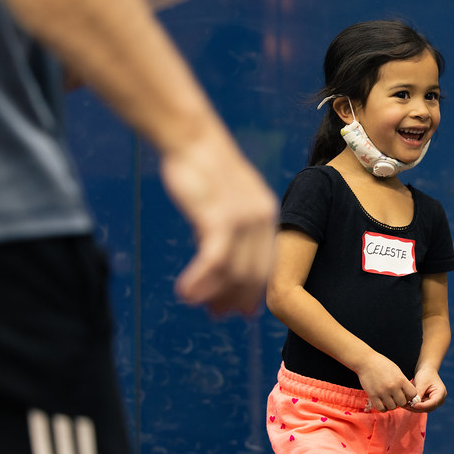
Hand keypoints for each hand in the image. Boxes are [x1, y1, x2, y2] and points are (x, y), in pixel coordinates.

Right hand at [161, 131, 278, 315]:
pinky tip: (185, 293)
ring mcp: (243, 219)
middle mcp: (261, 219)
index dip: (253, 289)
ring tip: (196, 304)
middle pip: (254, 273)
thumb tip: (217, 259)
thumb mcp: (223, 201)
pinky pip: (214, 262)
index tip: (241, 310)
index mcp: (267, 213)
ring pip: (235, 272)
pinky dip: (200, 281)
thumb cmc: (203, 167)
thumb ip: (226, 228)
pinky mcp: (220, 218)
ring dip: (214, 293)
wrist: (192, 139)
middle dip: (235, 298)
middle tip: (216, 314)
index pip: (267, 262)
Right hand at [357, 353, 418, 411]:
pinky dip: (383, 408)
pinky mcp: (373, 396)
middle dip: (400, 401)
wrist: (366, 361)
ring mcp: (382, 392)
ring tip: (389, 399)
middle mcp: (393, 387)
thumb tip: (409, 393)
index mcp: (400, 379)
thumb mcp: (396, 370)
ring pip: (392, 407)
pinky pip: (381, 409)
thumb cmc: (382, 364)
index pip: (413, 394)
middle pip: (403, 403)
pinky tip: (382, 403)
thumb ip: (403, 381)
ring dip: (391, 405)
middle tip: (396, 397)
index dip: (410, 396)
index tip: (405, 394)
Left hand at [406, 367, 446, 412]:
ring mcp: (433, 402)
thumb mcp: (422, 382)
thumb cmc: (426, 374)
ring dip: (414, 408)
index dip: (422, 406)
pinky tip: (406, 404)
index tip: (413, 405)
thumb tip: (414, 404)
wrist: (426, 370)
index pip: (432, 403)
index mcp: (441, 394)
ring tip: (404, 405)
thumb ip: (419, 393)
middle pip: (428, 408)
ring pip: (423, 409)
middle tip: (406, 406)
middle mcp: (439, 400)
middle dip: (416, 408)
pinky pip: (421, 407)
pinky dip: (414, 406)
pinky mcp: (428, 403)